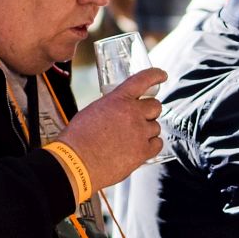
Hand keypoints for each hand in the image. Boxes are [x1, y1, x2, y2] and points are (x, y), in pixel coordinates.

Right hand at [60, 67, 166, 187]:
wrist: (77, 161)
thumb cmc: (78, 139)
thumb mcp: (92, 111)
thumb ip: (111, 108)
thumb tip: (118, 112)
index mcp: (118, 100)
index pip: (142, 81)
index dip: (155, 76)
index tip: (161, 76)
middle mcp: (132, 113)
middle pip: (155, 106)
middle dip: (149, 111)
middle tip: (139, 118)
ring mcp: (140, 132)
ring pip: (156, 126)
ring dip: (147, 130)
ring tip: (132, 138)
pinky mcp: (143, 151)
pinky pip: (158, 144)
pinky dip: (151, 145)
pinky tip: (140, 147)